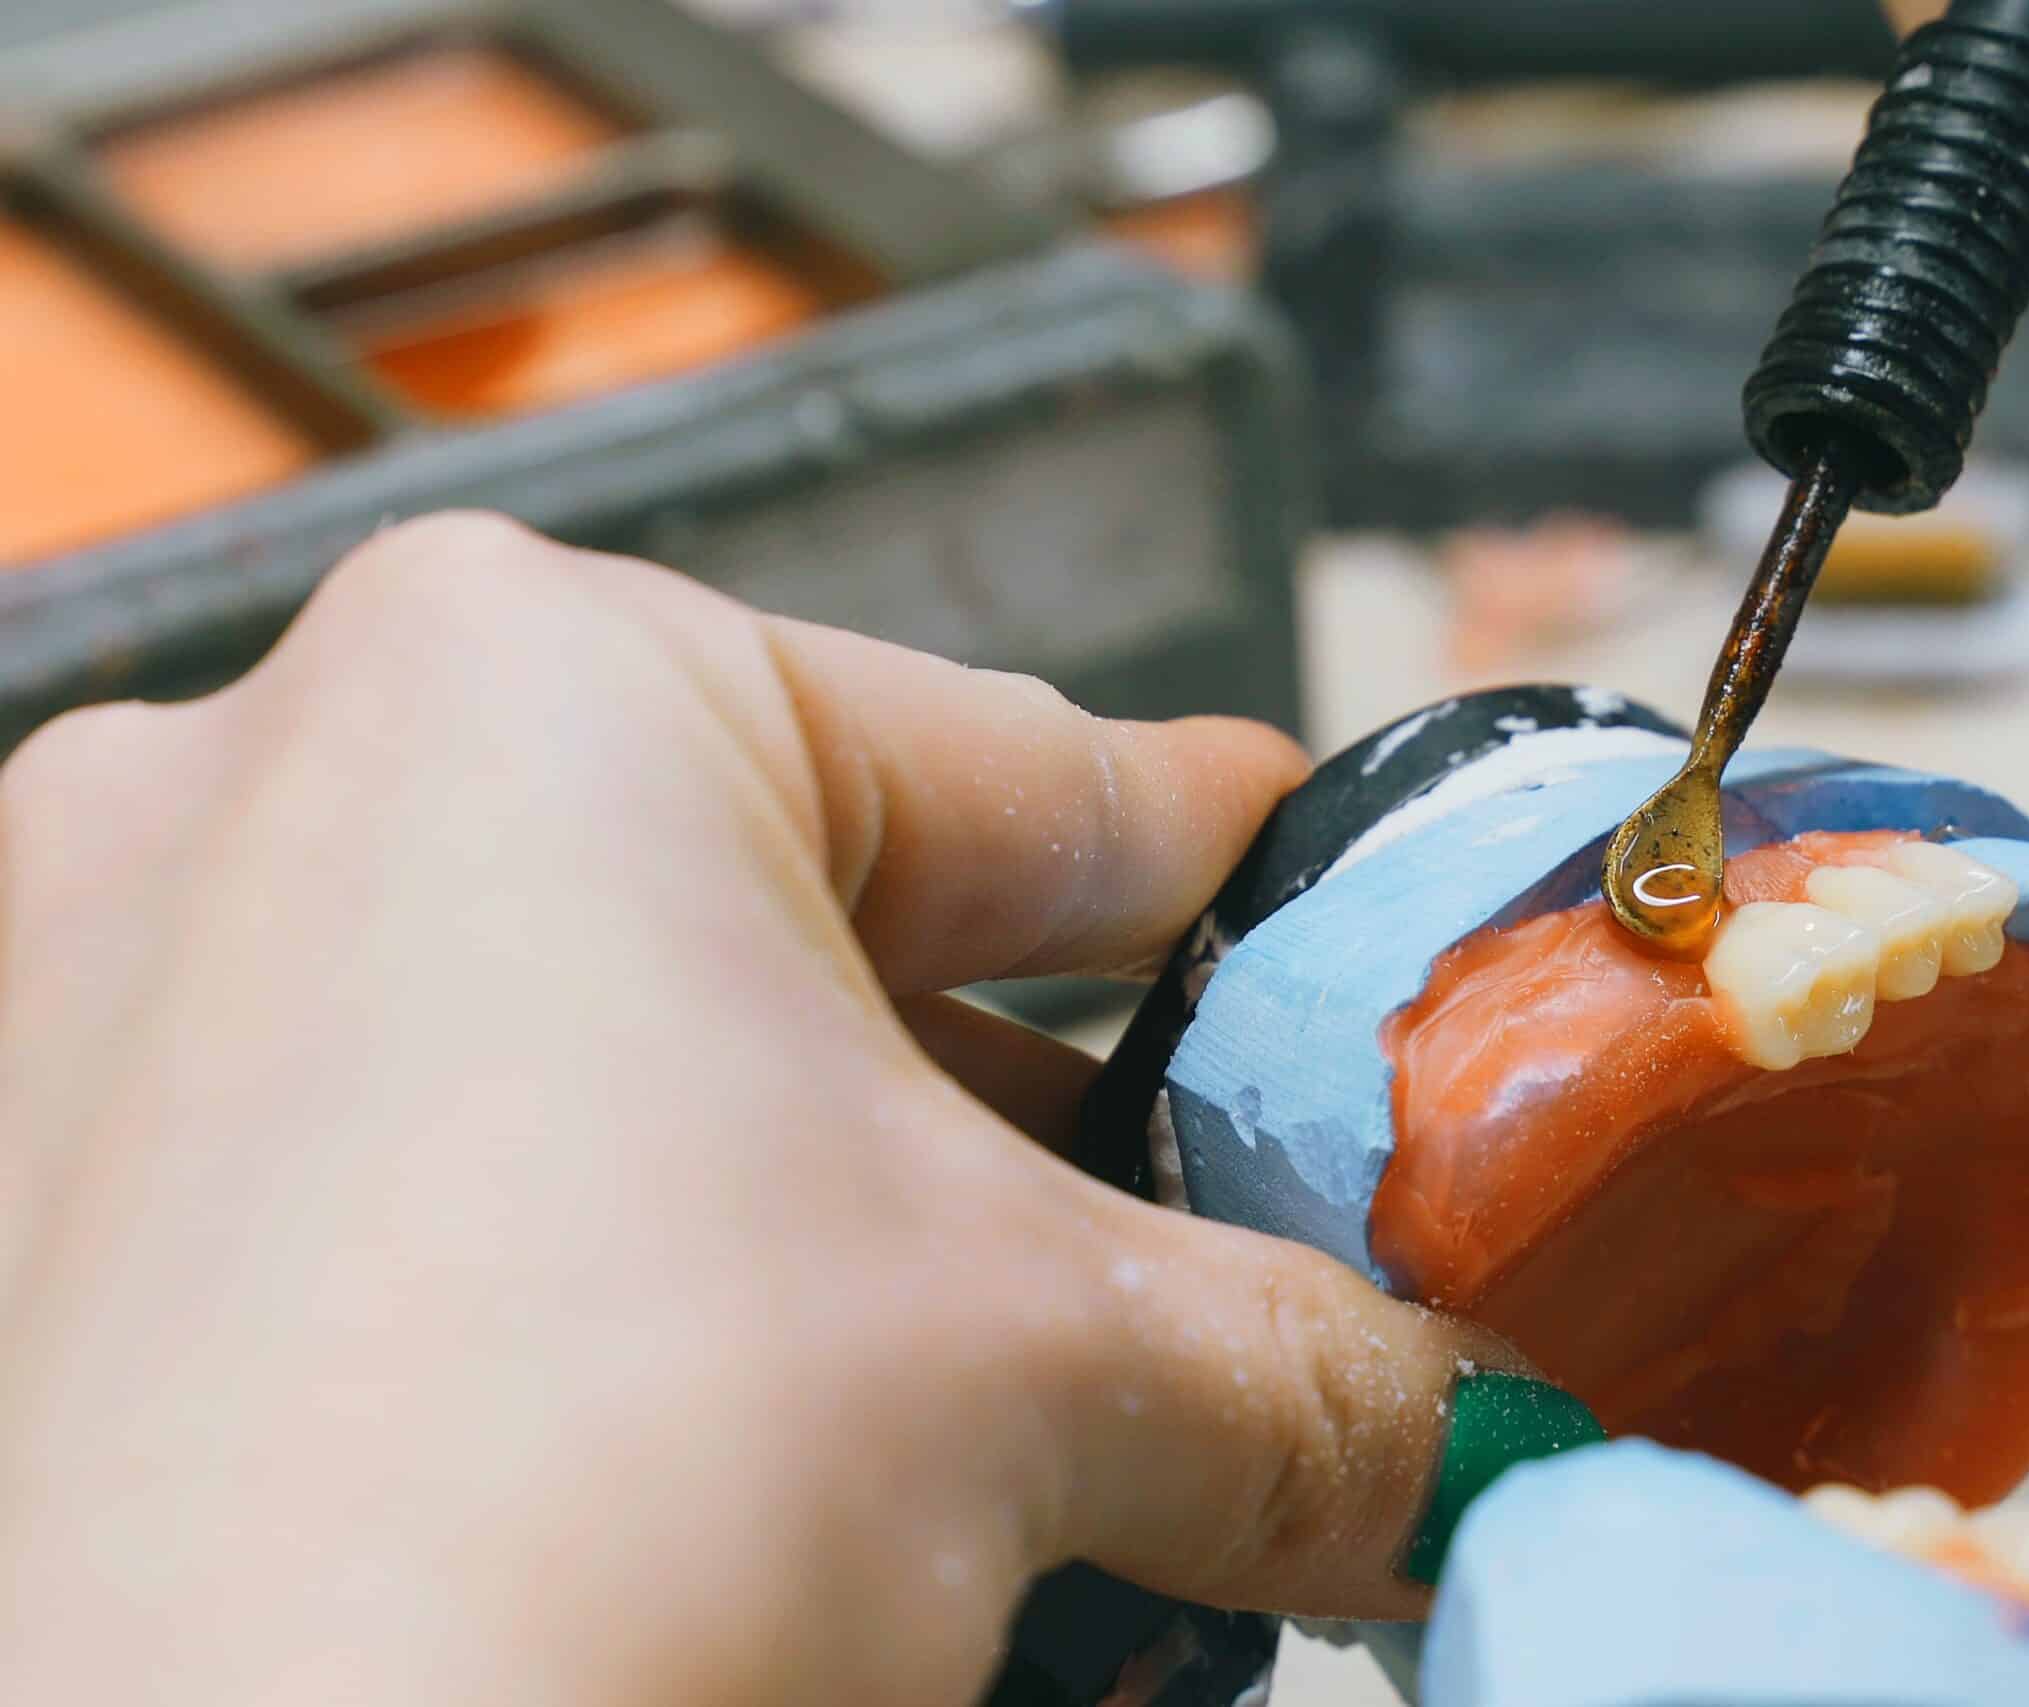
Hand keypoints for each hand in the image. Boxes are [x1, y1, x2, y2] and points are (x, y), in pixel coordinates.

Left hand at [0, 515, 1561, 1706]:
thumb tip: (1456, 1424)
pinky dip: (643, 1299)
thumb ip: (1300, 1368)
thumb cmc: (561, 1507)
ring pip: (628, 1078)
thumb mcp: (1041, 1382)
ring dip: (846, 1239)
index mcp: (539, 688)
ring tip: (1010, 1400)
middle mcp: (297, 786)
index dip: (1208, 857)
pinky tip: (778, 1460)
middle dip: (1032, 1119)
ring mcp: (143, 999)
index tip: (1300, 882)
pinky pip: (454, 1193)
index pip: (1013, 766)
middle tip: (1202, 1234)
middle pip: (817, 940)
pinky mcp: (84, 1212)